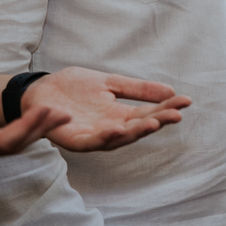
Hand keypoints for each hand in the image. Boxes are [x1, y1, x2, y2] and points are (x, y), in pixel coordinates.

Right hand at [0, 66, 70, 162]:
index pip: (3, 141)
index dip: (30, 128)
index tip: (51, 111)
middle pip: (11, 146)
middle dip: (39, 130)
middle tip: (66, 114)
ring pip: (7, 146)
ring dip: (33, 131)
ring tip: (58, 117)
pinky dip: (20, 131)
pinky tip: (33, 120)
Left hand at [25, 67, 191, 151]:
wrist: (38, 90)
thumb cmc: (72, 88)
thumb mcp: (109, 83)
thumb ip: (137, 90)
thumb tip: (171, 92)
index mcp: (119, 115)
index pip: (148, 112)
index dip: (167, 108)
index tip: (187, 101)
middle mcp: (109, 129)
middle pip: (137, 127)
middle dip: (156, 122)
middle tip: (174, 115)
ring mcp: (92, 136)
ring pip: (117, 139)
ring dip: (134, 132)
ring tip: (152, 123)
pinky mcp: (72, 140)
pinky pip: (90, 142)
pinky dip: (104, 138)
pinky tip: (116, 128)